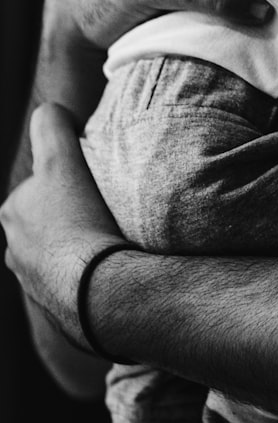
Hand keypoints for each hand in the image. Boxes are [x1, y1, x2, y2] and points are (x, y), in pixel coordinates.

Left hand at [2, 103, 124, 350]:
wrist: (102, 290)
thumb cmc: (82, 223)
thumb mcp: (62, 163)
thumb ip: (52, 128)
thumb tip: (54, 110)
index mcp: (14, 216)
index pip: (42, 187)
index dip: (69, 180)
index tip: (95, 184)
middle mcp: (17, 253)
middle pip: (52, 223)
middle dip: (75, 217)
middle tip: (111, 212)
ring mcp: (40, 286)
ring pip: (66, 256)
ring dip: (86, 249)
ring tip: (119, 243)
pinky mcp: (66, 312)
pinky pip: (83, 286)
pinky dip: (95, 277)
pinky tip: (118, 271)